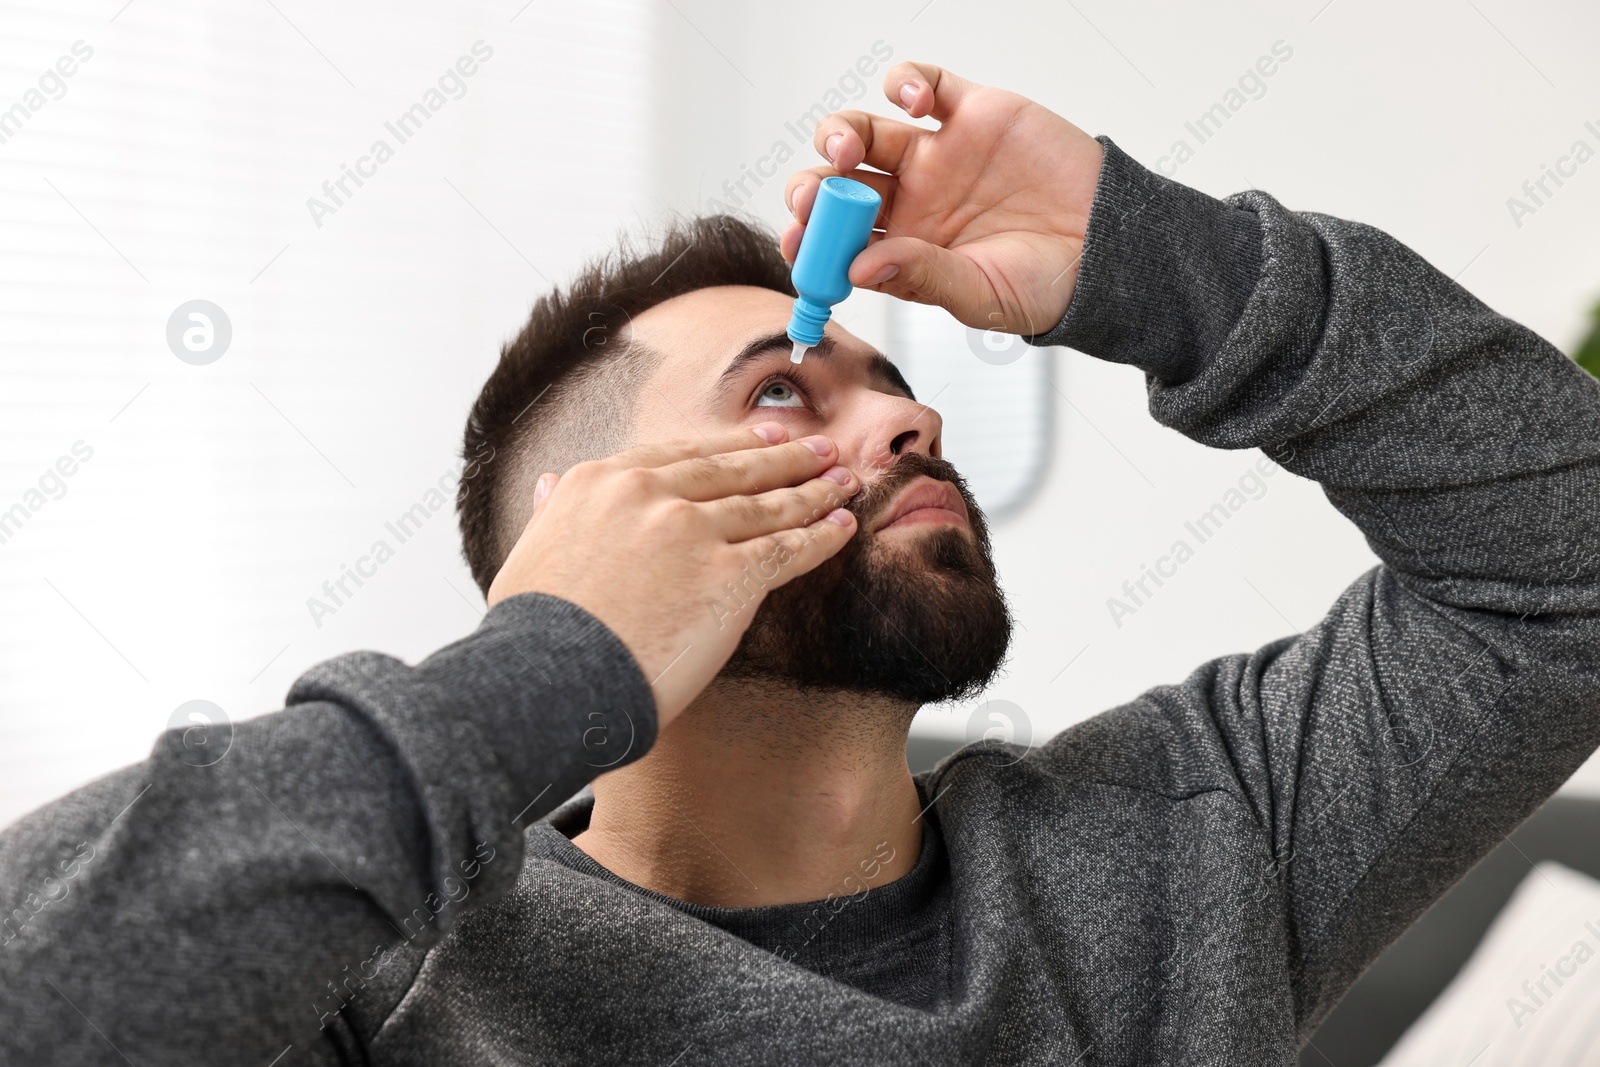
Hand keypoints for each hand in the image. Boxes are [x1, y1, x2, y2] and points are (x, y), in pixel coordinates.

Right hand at [486, 424, 859, 729]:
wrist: (545, 680)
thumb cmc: (531, 633)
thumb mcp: (528, 552)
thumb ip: (551, 512)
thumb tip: (548, 484)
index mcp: (600, 482)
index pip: (682, 455)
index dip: (730, 446)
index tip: (761, 439)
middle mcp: (648, 494)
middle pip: (733, 469)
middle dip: (784, 458)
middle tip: (819, 450)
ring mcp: (692, 531)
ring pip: (768, 504)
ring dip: (814, 492)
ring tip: (844, 484)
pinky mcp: (728, 575)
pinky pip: (788, 549)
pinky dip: (821, 537)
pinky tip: (842, 528)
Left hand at [782, 61, 1103, 336]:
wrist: (1112, 247)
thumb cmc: (1046, 284)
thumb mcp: (981, 295)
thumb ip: (921, 278)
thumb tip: (859, 270)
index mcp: (903, 250)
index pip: (836, 241)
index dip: (809, 237)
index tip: (796, 238)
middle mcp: (910, 202)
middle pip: (839, 184)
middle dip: (815, 186)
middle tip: (815, 194)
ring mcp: (937, 155)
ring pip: (865, 134)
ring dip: (840, 134)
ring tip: (846, 147)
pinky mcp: (970, 114)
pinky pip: (924, 86)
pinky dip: (904, 81)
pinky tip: (907, 98)